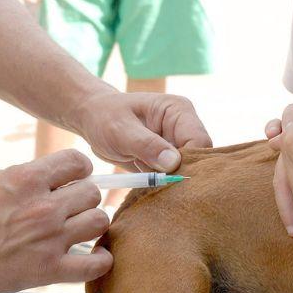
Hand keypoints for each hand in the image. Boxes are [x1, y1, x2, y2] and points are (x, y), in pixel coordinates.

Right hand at [0, 150, 111, 292]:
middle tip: (71, 208)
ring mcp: (49, 240)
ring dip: (92, 224)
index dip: (81, 169)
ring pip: (100, 221)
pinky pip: (96, 264)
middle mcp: (43, 208)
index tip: (76, 178)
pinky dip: (102, 260)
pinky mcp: (49, 270)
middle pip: (92, 193)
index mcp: (27, 180)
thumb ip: (32, 177)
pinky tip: (96, 254)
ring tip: (80, 228)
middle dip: (84, 198)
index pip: (78, 161)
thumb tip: (62, 175)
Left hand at [71, 91, 211, 171]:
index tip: (167, 177)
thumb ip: (146, 145)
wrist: (93, 120)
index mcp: (179, 111)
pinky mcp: (171, 157)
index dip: (188, 162)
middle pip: (199, 158)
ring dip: (171, 179)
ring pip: (189, 169)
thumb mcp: (120, 130)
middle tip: (156, 181)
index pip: (199, 141)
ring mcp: (179, 142)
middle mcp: (185, 126)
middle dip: (180, 173)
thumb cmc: (104, 117)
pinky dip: (164, 182)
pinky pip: (177, 175)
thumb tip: (173, 164)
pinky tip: (147, 179)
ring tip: (146, 175)